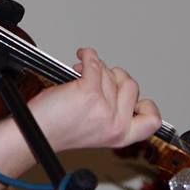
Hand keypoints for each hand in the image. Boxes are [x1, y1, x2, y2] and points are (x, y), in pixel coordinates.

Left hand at [27, 47, 160, 151]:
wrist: (37, 131)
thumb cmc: (58, 129)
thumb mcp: (97, 129)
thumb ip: (112, 114)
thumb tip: (118, 85)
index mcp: (120, 134)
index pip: (152, 121)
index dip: (148, 105)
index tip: (137, 97)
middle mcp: (115, 123)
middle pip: (132, 86)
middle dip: (115, 76)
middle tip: (100, 78)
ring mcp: (103, 107)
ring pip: (110, 73)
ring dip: (96, 67)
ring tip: (83, 71)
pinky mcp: (88, 91)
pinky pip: (95, 63)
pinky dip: (88, 55)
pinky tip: (82, 57)